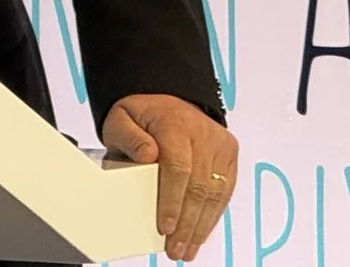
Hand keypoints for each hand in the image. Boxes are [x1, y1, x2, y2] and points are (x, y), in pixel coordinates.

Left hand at [102, 93, 237, 262]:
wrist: (166, 100)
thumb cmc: (141, 115)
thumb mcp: (120, 119)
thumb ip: (128, 137)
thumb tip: (146, 156)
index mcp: (175, 123)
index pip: (178, 168)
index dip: (172, 201)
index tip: (165, 227)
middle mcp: (202, 133)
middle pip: (199, 186)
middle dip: (187, 224)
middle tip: (175, 250)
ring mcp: (219, 143)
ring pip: (215, 193)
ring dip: (201, 226)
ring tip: (187, 249)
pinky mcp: (229, 153)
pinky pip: (225, 190)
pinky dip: (213, 216)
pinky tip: (201, 234)